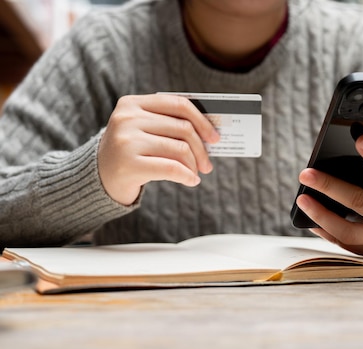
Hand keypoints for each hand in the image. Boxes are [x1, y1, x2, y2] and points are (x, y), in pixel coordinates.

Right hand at [98, 94, 219, 204]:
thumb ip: (170, 124)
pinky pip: (172, 168)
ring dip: (194, 165)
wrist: (97, 178)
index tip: (214, 137)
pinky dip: (187, 176)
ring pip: (180, 149)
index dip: (202, 121)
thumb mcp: (143, 130)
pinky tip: (191, 181)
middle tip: (207, 164)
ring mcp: (126, 141)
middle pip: (183, 129)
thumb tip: (210, 133)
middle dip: (201, 149)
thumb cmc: (130, 152)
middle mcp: (127, 118)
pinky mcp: (129, 164)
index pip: (178, 104)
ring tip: (195, 173)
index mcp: (132, 103)